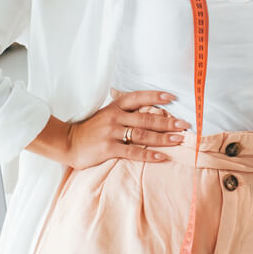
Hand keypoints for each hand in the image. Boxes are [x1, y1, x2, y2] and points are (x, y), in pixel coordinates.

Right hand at [65, 88, 189, 169]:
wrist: (67, 142)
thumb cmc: (90, 129)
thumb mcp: (105, 114)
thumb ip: (123, 111)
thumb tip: (147, 108)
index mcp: (115, 106)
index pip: (138, 97)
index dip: (155, 96)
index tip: (172, 97)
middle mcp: (114, 117)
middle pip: (146, 118)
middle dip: (167, 121)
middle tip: (185, 124)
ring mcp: (111, 132)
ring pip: (142, 134)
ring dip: (163, 138)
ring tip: (179, 140)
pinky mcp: (108, 148)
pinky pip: (132, 152)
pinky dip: (148, 154)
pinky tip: (162, 157)